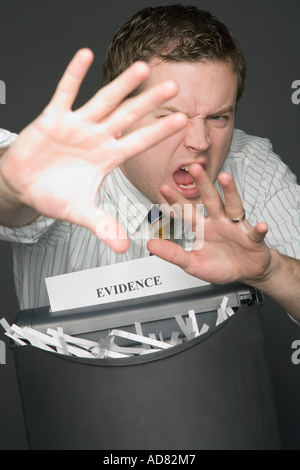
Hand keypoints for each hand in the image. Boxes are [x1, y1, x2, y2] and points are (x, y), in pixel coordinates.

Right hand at [0, 48, 186, 251]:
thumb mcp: (80, 213)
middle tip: (173, 87)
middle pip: (128, 117)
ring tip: (142, 67)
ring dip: (121, 85)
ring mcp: (77, 126)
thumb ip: (103, 226)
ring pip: (103, 101)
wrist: (24, 185)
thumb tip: (124, 246)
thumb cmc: (53, 195)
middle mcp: (96, 138)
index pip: (139, 142)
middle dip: (149, 103)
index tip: (183, 121)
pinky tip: (85, 55)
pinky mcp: (52, 118)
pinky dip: (73, 75)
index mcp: (107, 158)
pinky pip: (64, 93)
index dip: (160, 132)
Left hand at [148, 163, 271, 285]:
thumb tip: (151, 244)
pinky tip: (260, 226)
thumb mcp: (192, 263)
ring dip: (230, 192)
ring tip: (226, 178)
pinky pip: (256, 233)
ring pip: (233, 206)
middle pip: (210, 199)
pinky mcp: (253, 239)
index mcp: (203, 228)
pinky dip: (259, 230)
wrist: (246, 272)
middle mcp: (219, 222)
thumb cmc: (220, 265)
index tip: (163, 188)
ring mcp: (236, 227)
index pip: (187, 211)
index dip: (176, 201)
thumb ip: (173, 254)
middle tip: (194, 168)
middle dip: (203, 184)